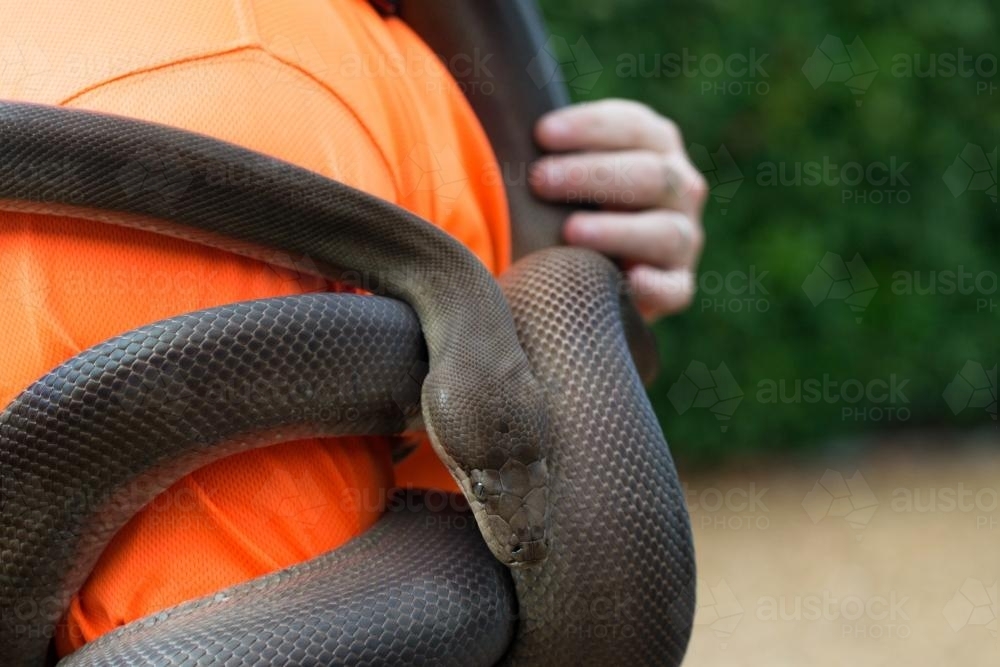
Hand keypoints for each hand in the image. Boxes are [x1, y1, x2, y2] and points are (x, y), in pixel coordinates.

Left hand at [531, 99, 706, 320]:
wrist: (592, 269)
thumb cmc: (568, 203)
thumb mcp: (567, 167)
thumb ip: (548, 143)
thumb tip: (497, 104)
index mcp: (655, 146)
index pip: (633, 126)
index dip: (589, 126)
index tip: (540, 134)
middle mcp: (679, 188)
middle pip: (651, 175)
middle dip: (593, 175)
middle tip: (539, 180)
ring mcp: (683, 239)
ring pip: (665, 232)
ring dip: (617, 229)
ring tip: (570, 232)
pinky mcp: (678, 286)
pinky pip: (674, 289)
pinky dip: (655, 286)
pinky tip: (628, 281)